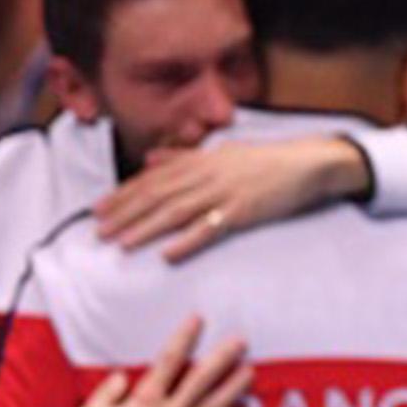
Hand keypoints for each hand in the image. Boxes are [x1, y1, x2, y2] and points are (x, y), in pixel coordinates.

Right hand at [70, 315, 251, 406]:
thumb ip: (109, 391)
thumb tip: (123, 376)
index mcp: (145, 401)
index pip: (169, 360)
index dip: (184, 337)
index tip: (198, 318)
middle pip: (201, 380)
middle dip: (222, 358)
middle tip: (240, 342)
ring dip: (234, 389)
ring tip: (249, 373)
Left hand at [95, 138, 369, 261]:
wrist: (308, 163)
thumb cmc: (266, 159)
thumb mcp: (223, 151)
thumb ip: (185, 156)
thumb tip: (150, 158)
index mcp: (203, 158)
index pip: (155, 177)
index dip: (124, 193)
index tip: (98, 208)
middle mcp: (209, 172)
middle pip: (159, 195)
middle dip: (126, 213)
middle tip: (99, 231)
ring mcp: (226, 191)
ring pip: (178, 211)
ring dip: (146, 228)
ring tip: (121, 244)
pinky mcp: (244, 210)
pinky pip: (210, 228)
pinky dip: (188, 241)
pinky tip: (168, 254)